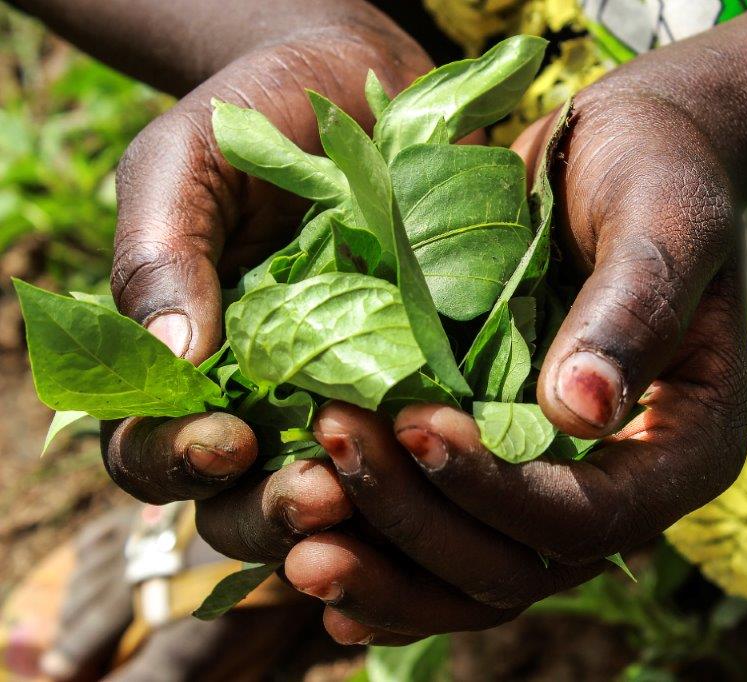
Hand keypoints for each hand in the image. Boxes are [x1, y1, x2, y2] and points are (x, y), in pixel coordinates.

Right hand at [101, 11, 433, 559]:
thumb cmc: (251, 117)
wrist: (357, 81)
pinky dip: (430, 463)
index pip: (152, 451)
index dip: (179, 463)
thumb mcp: (184, 165)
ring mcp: (343, 397)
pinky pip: (421, 444)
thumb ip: (160, 253)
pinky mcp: (421, 382)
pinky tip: (452, 450)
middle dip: (273, 511)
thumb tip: (170, 355)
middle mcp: (260, 400)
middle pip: (242, 502)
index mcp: (183, 367)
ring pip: (336, 495)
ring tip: (386, 488)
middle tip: (320, 496)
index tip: (228, 442)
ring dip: (355, 512)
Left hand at [281, 76, 746, 644]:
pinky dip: (381, 559)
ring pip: (472, 577)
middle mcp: (623, 489)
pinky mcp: (502, 468)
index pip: (593, 517)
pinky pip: (444, 545)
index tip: (416, 424)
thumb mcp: (660, 216)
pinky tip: (303, 554)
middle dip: (420, 523)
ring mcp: (559, 487)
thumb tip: (579, 411)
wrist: (616, 156)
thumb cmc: (656, 167)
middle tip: (333, 443)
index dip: (500, 491)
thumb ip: (631, 308)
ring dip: (384, 566)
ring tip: (297, 539)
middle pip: (521, 566)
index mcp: (686, 448)